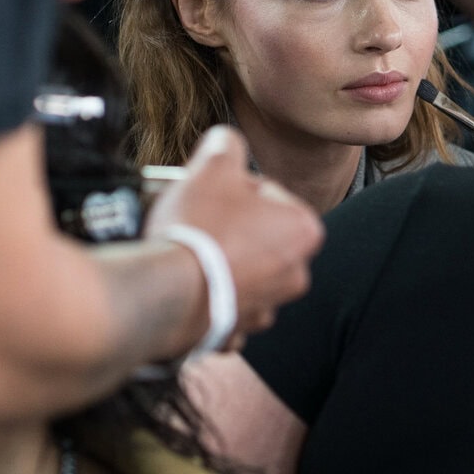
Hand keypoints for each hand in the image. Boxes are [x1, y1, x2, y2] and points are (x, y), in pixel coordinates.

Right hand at [146, 126, 323, 336]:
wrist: (169, 291)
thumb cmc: (200, 229)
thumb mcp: (214, 164)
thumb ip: (227, 143)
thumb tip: (227, 143)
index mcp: (304, 230)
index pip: (265, 192)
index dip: (231, 189)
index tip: (211, 195)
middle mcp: (296, 273)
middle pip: (253, 232)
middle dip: (227, 225)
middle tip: (196, 220)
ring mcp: (267, 307)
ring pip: (238, 268)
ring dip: (217, 259)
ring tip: (188, 251)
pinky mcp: (238, 330)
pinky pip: (222, 304)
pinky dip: (206, 295)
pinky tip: (188, 283)